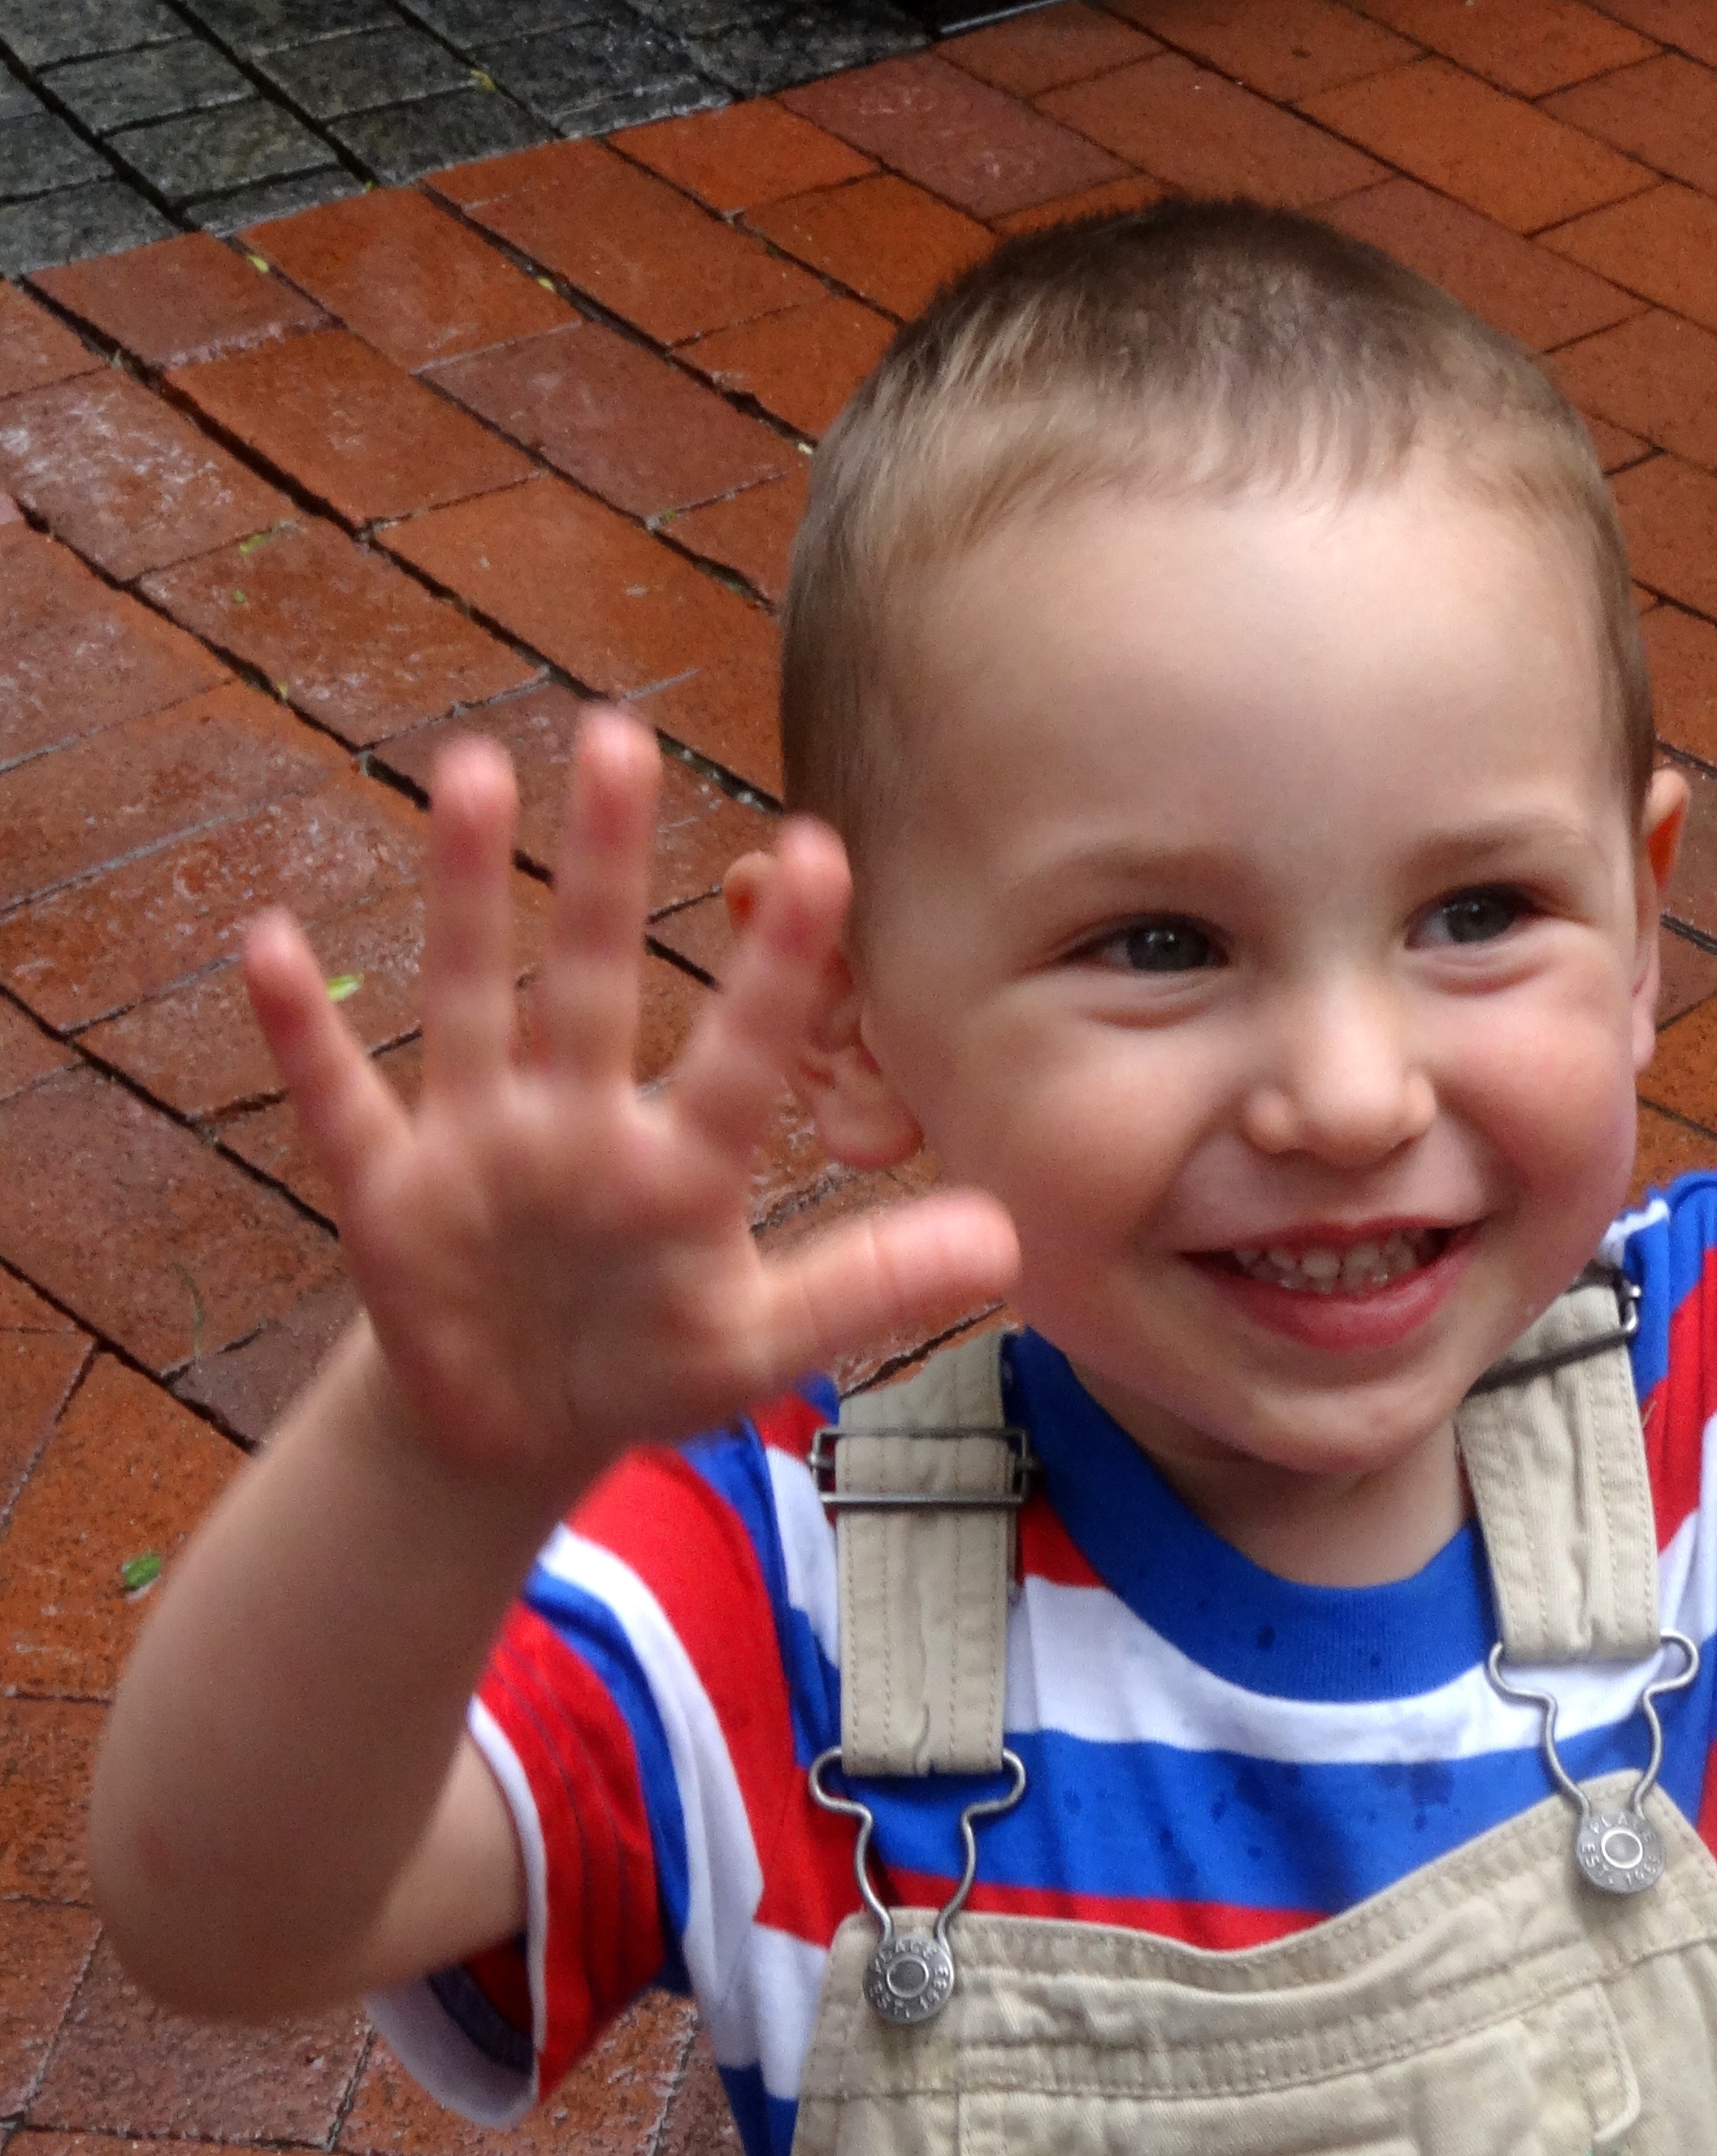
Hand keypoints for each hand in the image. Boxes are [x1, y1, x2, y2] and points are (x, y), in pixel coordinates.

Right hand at [243, 707, 1018, 1496]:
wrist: (514, 1425)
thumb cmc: (645, 1363)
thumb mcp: (758, 1345)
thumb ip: (867, 1289)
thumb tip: (1007, 1240)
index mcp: (678, 1164)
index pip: (742, 1051)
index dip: (779, 967)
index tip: (824, 854)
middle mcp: (578, 1122)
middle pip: (597, 976)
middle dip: (608, 864)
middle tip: (624, 730)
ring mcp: (478, 1146)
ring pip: (473, 1000)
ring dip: (467, 894)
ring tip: (473, 771)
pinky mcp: (388, 1195)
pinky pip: (338, 1102)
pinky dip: (300, 1032)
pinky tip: (269, 942)